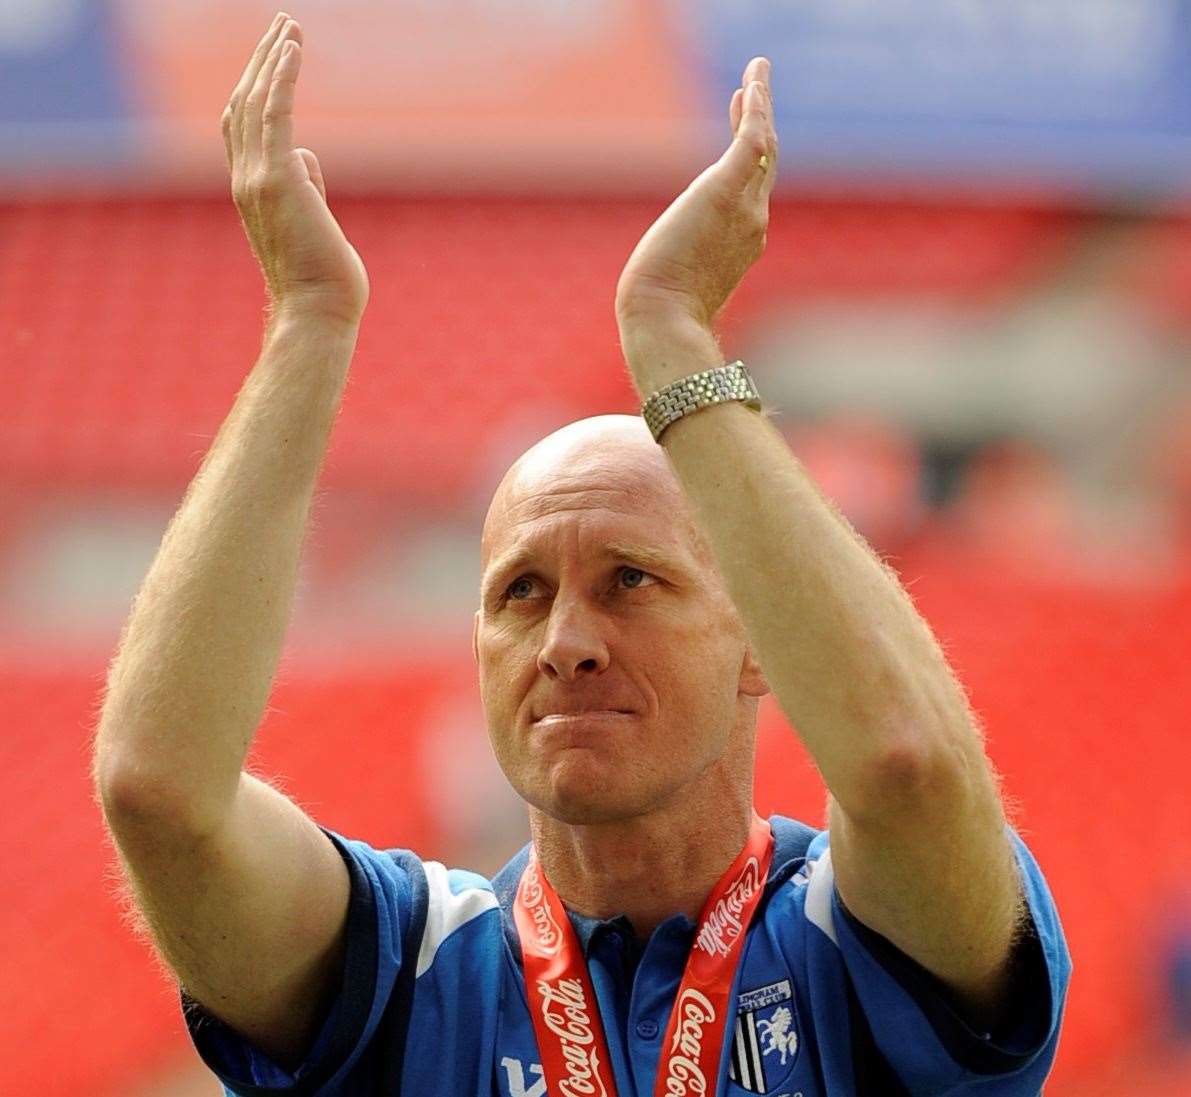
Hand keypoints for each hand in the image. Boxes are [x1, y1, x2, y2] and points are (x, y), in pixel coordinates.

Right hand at [222, 13, 368, 326]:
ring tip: (290, 25)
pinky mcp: (278, 178)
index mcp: (252, 192)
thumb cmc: (323, 280)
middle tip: (281, 26)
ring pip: (256, 102)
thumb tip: (305, 157)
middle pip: (244, 105)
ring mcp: (257, 179)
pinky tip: (292, 48)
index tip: (273, 59)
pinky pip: (275, 113)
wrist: (318, 310)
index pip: (244, 128)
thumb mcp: (314, 224)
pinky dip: (281, 76)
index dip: (255, 89)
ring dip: (272, 59)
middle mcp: (246, 180)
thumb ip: (305, 188)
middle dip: (262, 62)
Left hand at [615, 57, 776, 334]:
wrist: (665, 317)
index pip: (752, 190)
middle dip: (759, 123)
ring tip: (756, 72)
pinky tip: (752, 80)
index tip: (740, 125)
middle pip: (765, 163)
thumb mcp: (680, 286)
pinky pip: (752, 138)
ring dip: (759, 104)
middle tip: (751, 91)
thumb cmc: (662, 314)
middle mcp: (753, 222)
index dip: (750, 156)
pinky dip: (756, 106)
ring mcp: (745, 207)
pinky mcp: (727, 190)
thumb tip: (664, 280)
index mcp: (742, 244)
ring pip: (763, 145)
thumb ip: (686, 271)